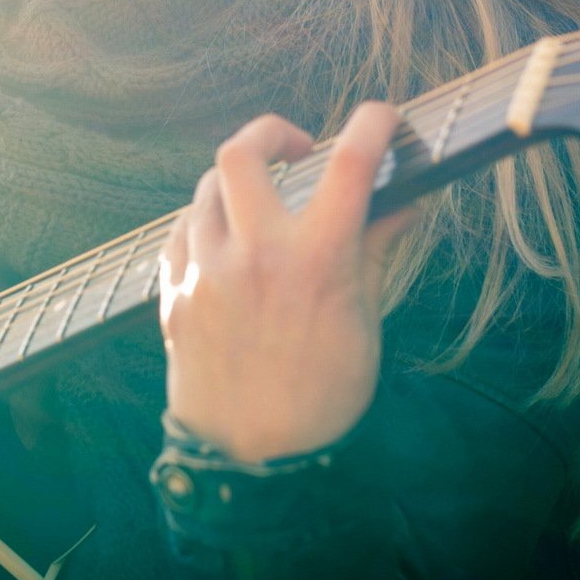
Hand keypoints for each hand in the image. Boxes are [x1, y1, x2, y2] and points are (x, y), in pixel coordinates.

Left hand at [158, 101, 416, 462]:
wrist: (251, 460)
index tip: (383, 119)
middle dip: (270, 133)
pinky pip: (181, 232)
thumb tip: (405, 201)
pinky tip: (225, 242)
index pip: (351, 163)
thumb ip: (375, 250)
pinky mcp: (174, 293)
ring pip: (205, 190)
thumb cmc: (320, 396)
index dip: (374, 124)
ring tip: (261, 206)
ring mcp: (205, 271)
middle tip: (295, 148)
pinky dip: (205, 224)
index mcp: (315, 260)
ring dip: (236, 185)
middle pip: (242, 151)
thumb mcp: (363, 323)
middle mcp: (253, 254)